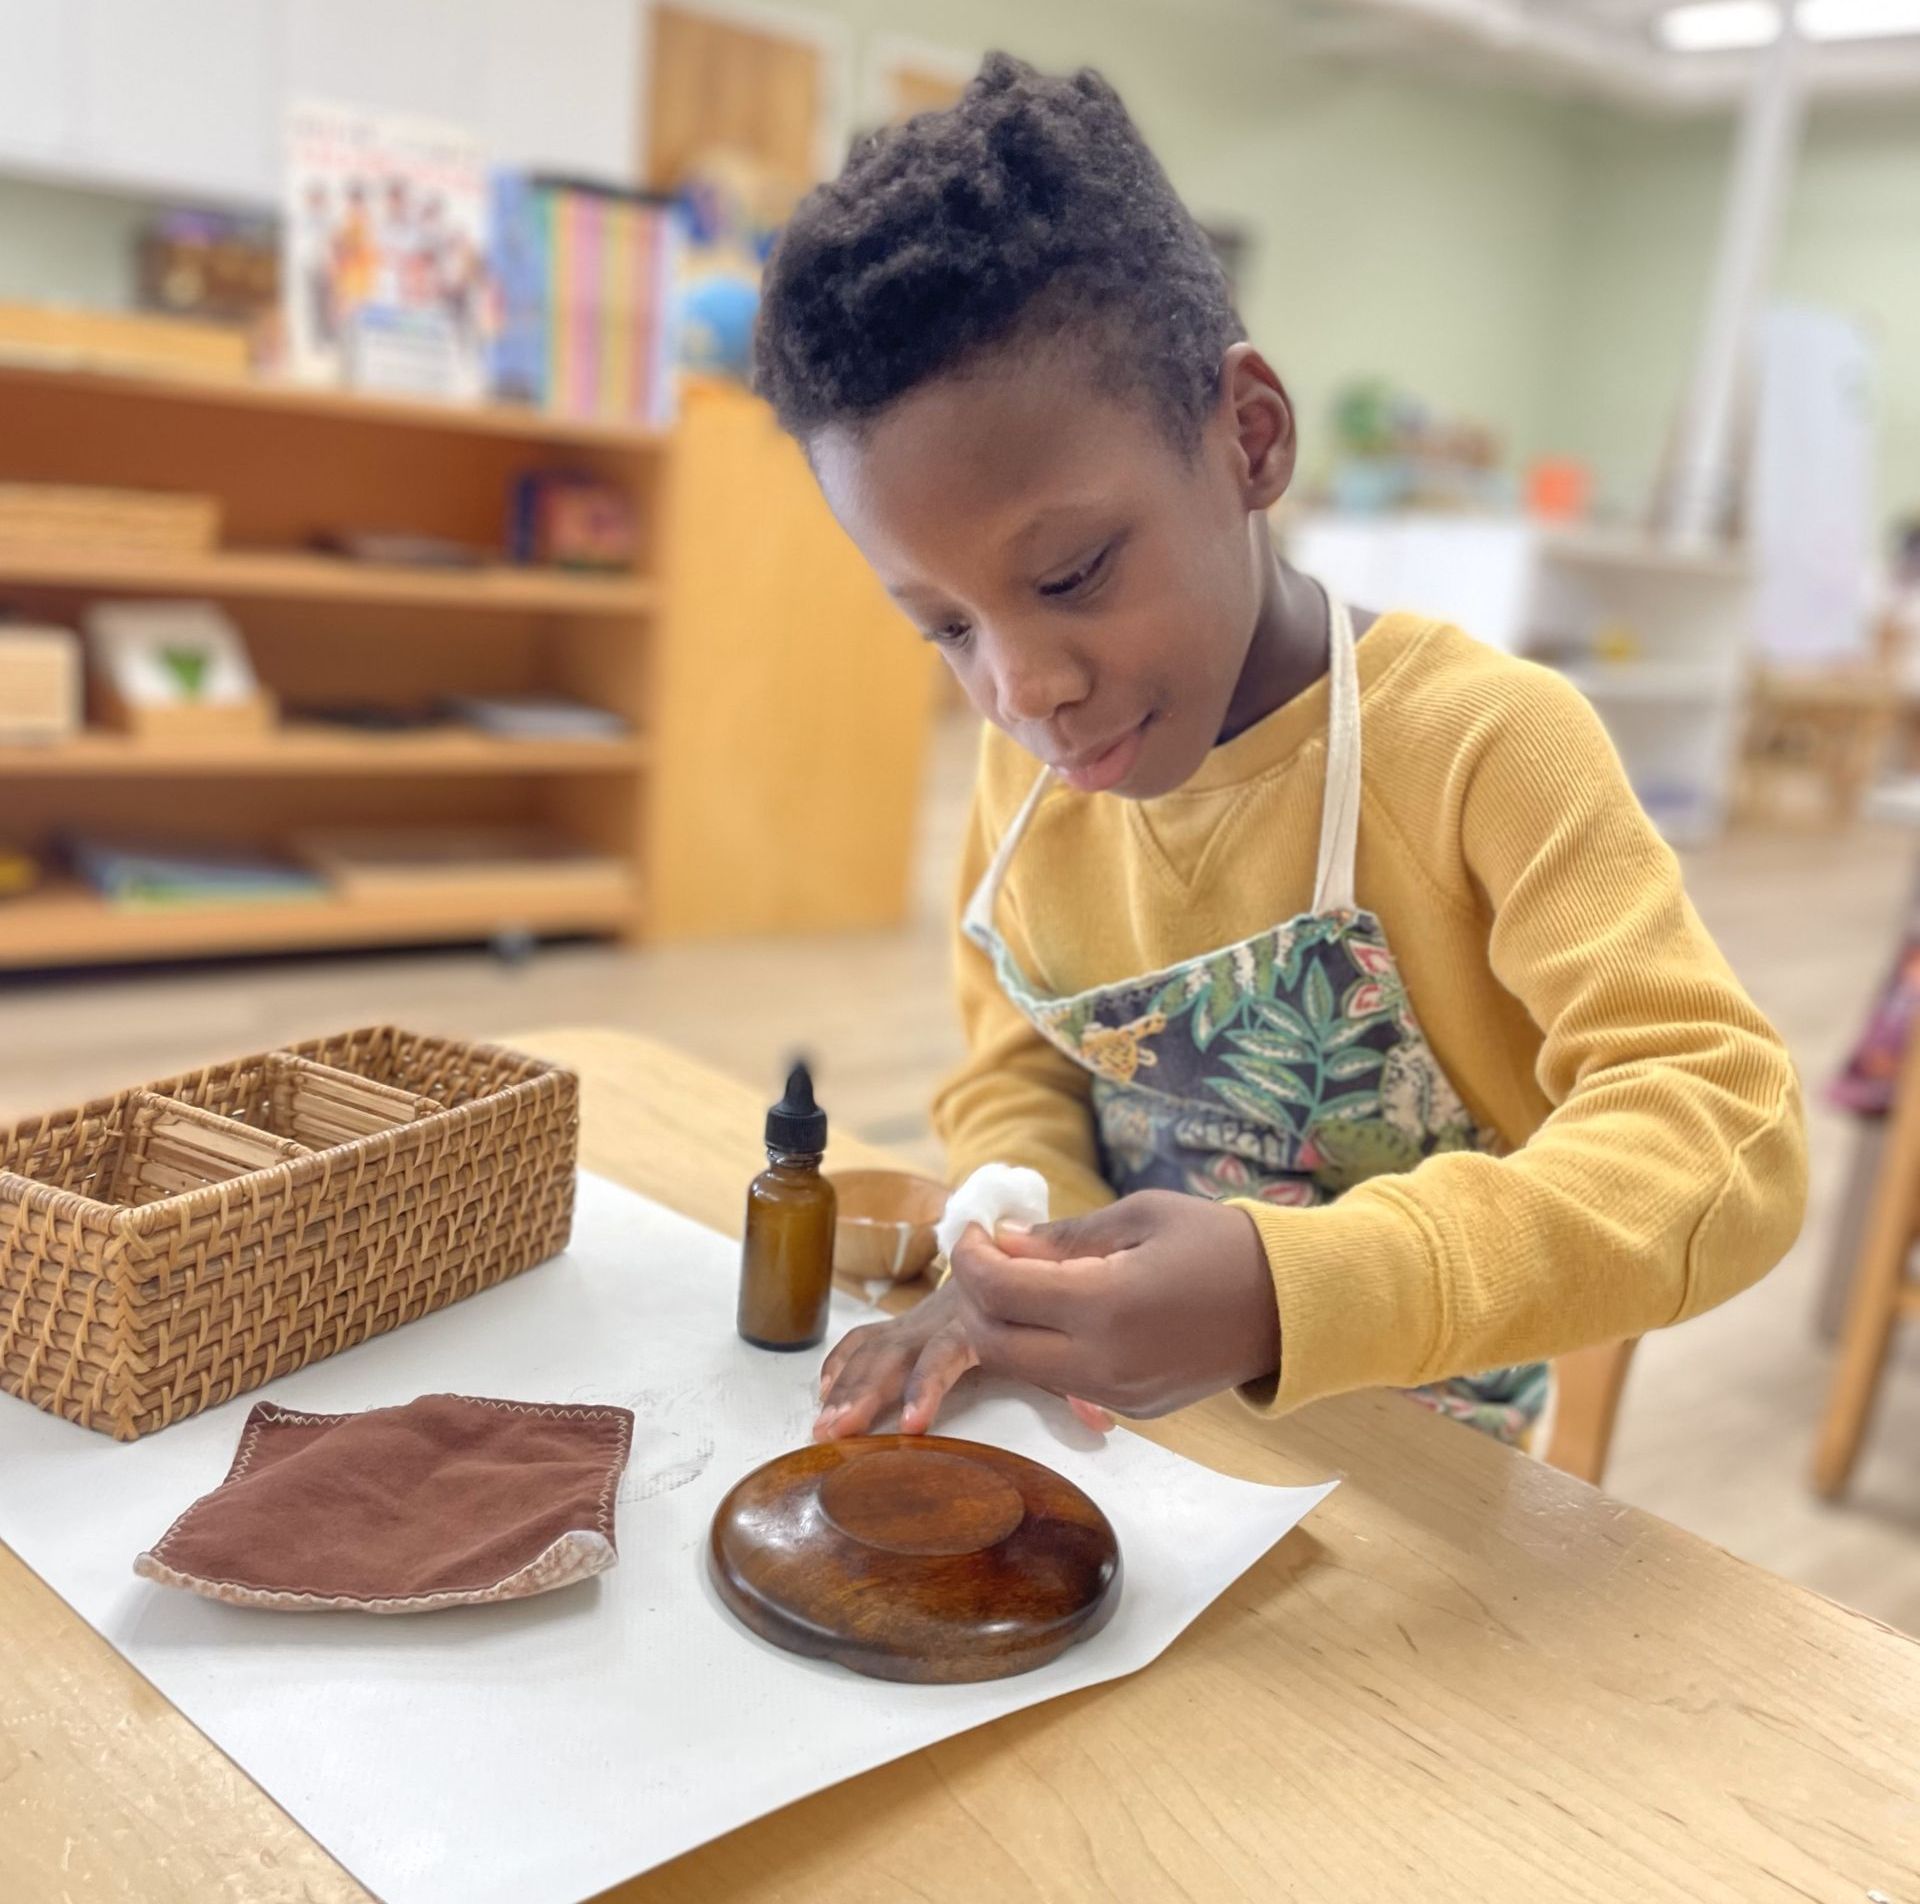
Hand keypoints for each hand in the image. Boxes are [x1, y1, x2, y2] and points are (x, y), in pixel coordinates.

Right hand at [812, 1248, 1115, 1440]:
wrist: (1037, 1250)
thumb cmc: (1050, 1299)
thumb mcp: (1067, 1335)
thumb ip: (1078, 1376)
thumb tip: (1100, 1420)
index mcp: (977, 1317)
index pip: (944, 1354)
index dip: (927, 1386)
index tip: (913, 1423)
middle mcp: (943, 1313)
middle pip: (896, 1352)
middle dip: (865, 1391)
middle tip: (838, 1429)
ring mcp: (924, 1316)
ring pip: (876, 1346)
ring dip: (847, 1384)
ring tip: (823, 1424)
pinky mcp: (914, 1319)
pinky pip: (872, 1335)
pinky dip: (845, 1359)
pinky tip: (824, 1388)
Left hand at [954, 1191, 1276, 1418]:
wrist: (1292, 1304)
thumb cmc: (1220, 1244)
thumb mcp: (1141, 1216)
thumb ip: (1064, 1237)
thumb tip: (1002, 1243)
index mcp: (1106, 1305)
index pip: (997, 1291)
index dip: (969, 1257)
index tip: (973, 1230)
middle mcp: (1104, 1362)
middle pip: (993, 1345)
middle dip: (974, 1299)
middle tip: (986, 1258)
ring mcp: (1118, 1395)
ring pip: (1023, 1371)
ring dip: (1003, 1327)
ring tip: (1022, 1279)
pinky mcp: (1133, 1410)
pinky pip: (1063, 1383)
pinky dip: (1042, 1348)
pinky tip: (1061, 1311)